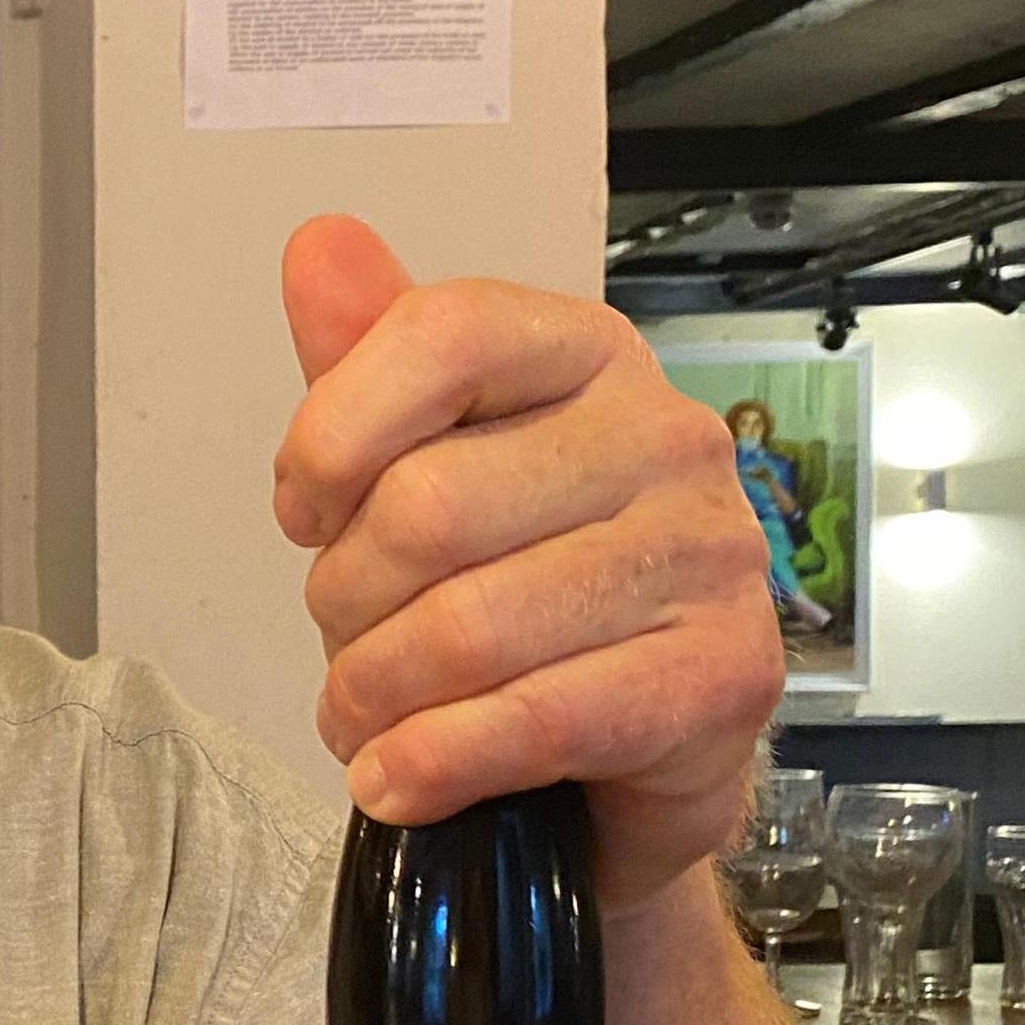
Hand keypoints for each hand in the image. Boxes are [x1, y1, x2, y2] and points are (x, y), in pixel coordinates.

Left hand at [272, 215, 780, 911]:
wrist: (623, 758)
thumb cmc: (515, 596)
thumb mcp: (422, 473)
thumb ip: (369, 367)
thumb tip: (318, 246)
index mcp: (586, 356)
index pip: (445, 334)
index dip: (334, 434)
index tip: (302, 514)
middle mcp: (665, 437)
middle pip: (430, 505)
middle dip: (344, 605)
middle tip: (343, 651)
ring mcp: (708, 556)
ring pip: (469, 628)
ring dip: (376, 698)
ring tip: (365, 722)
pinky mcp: (722, 677)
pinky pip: (533, 719)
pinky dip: (433, 763)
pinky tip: (399, 779)